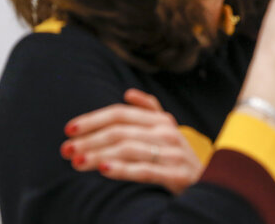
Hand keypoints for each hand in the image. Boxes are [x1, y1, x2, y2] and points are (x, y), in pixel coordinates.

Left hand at [60, 89, 201, 193]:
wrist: (208, 181)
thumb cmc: (177, 156)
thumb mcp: (167, 129)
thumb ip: (150, 110)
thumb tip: (128, 93)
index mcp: (161, 120)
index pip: (121, 114)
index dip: (94, 119)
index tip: (69, 129)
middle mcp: (167, 132)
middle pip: (121, 131)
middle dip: (90, 140)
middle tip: (65, 149)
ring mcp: (172, 153)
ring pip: (128, 149)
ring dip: (99, 155)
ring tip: (76, 162)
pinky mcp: (176, 174)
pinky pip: (145, 170)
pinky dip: (123, 169)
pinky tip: (104, 170)